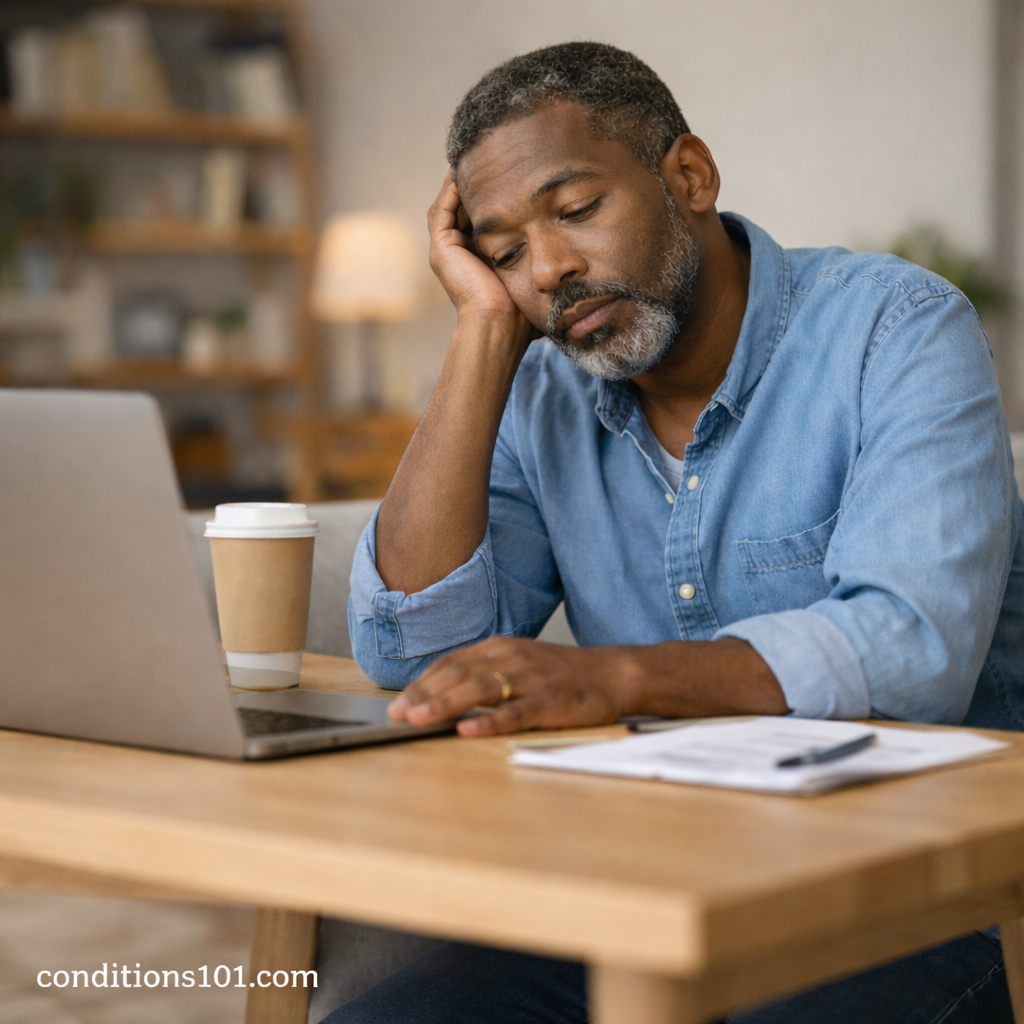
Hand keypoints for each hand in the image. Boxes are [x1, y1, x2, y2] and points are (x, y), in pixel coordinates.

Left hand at [387, 637, 634, 736]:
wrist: (612, 674)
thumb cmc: (559, 675)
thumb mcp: (517, 663)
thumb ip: (483, 673)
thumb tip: (440, 694)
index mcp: (499, 648)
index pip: (450, 664)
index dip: (421, 684)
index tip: (397, 704)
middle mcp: (511, 658)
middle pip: (458, 675)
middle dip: (424, 695)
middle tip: (396, 715)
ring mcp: (531, 679)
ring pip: (481, 690)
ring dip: (445, 704)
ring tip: (419, 719)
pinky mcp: (550, 702)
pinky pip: (515, 712)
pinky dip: (489, 722)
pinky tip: (467, 730)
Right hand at [427, 173, 532, 332]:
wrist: (501, 325)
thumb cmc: (520, 314)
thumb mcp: (532, 280)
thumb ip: (541, 266)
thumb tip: (574, 263)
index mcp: (475, 259)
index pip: (477, 219)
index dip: (488, 198)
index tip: (507, 177)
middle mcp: (456, 254)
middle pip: (459, 208)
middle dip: (472, 184)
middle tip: (487, 159)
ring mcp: (446, 251)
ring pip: (447, 205)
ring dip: (460, 182)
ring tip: (476, 158)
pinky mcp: (442, 248)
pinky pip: (443, 208)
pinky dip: (452, 189)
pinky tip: (467, 172)